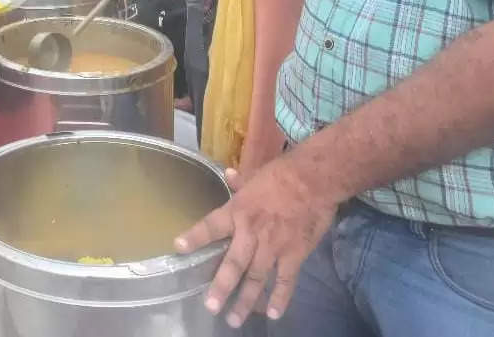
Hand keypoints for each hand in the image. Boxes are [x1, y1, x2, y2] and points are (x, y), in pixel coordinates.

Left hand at [174, 159, 337, 327]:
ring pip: (256, 278)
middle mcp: (251, 233)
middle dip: (221, 287)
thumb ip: (239, 182)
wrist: (314, 180)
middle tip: (211, 306)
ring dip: (245, 300)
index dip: (195, 237)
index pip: (211, 226)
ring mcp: (273, 247)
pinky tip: (272, 314)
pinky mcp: (294, 255)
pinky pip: (285, 281)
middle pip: (233, 264)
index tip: (179, 248)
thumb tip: (228, 175)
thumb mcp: (254, 174)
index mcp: (238, 211)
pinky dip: (279, 298)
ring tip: (233, 319)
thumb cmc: (281, 174)